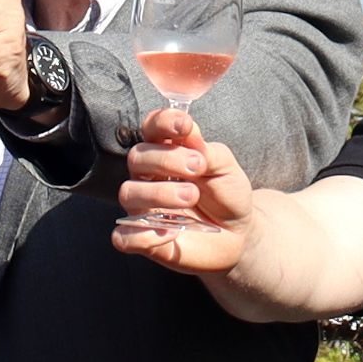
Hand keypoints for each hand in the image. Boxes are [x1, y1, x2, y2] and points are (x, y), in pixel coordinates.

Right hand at [110, 129, 252, 272]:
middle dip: (167, 159)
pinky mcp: (143, 239)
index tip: (184, 126)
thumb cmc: (227, 193)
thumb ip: (207, 150)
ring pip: (129, 193)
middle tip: (198, 168)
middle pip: (136, 158)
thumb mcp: (226, 167)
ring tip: (191, 196)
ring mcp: (143, 208)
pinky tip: (172, 231)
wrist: (239, 232)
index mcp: (166, 151)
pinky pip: (124, 237)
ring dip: (160, 193)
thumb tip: (188, 132)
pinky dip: (144, 234)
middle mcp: (148, 177)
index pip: (151, 128)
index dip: (162, 122)